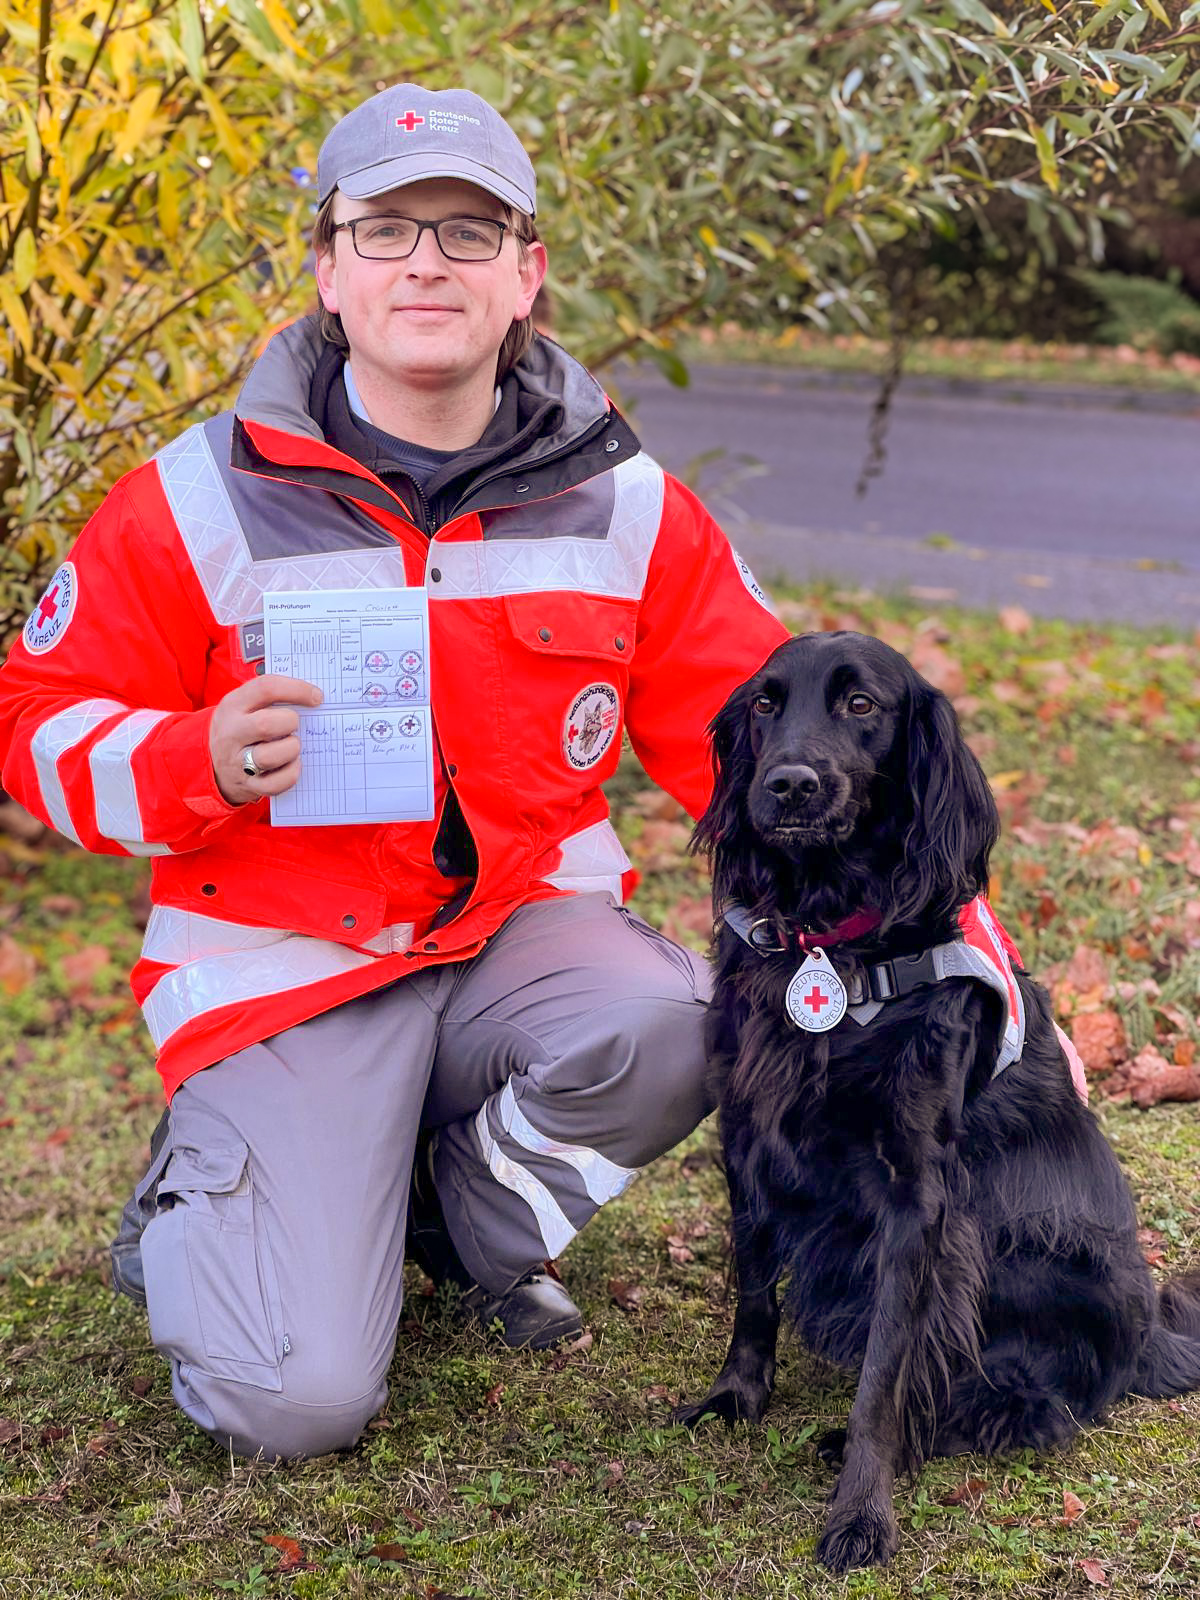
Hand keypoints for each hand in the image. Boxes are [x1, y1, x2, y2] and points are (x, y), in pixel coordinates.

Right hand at [209, 675, 322, 804]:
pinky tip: (292, 764)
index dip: (297, 690)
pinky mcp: (248, 785)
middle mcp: (232, 732)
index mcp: (233, 705)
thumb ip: (271, 697)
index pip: (266, 689)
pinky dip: (291, 773)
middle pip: (266, 724)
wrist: (211, 762)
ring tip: (292, 745)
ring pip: (269, 756)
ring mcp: (238, 761)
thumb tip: (312, 695)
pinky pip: (275, 784)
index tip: (316, 697)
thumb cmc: (241, 727)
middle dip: (291, 722)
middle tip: (295, 725)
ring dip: (291, 749)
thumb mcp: (244, 705)